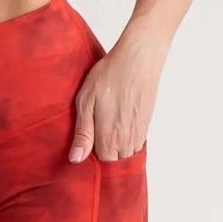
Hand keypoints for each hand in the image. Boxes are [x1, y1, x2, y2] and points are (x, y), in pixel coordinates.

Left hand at [68, 38, 159, 162]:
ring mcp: (139, 132)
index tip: (86, 139)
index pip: (101, 162)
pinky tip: (120, 122)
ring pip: (128, 153)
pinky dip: (128, 139)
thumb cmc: (109, 76)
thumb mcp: (86, 101)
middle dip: (106, 152)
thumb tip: (76, 159)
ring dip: (118, 146)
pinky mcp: (147, 124)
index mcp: (109, 137)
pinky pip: (137, 143)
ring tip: (108, 125)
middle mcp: (127, 140)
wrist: (138, 59)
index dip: (92, 153)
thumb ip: (83, 133)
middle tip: (96, 130)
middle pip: (116, 160)